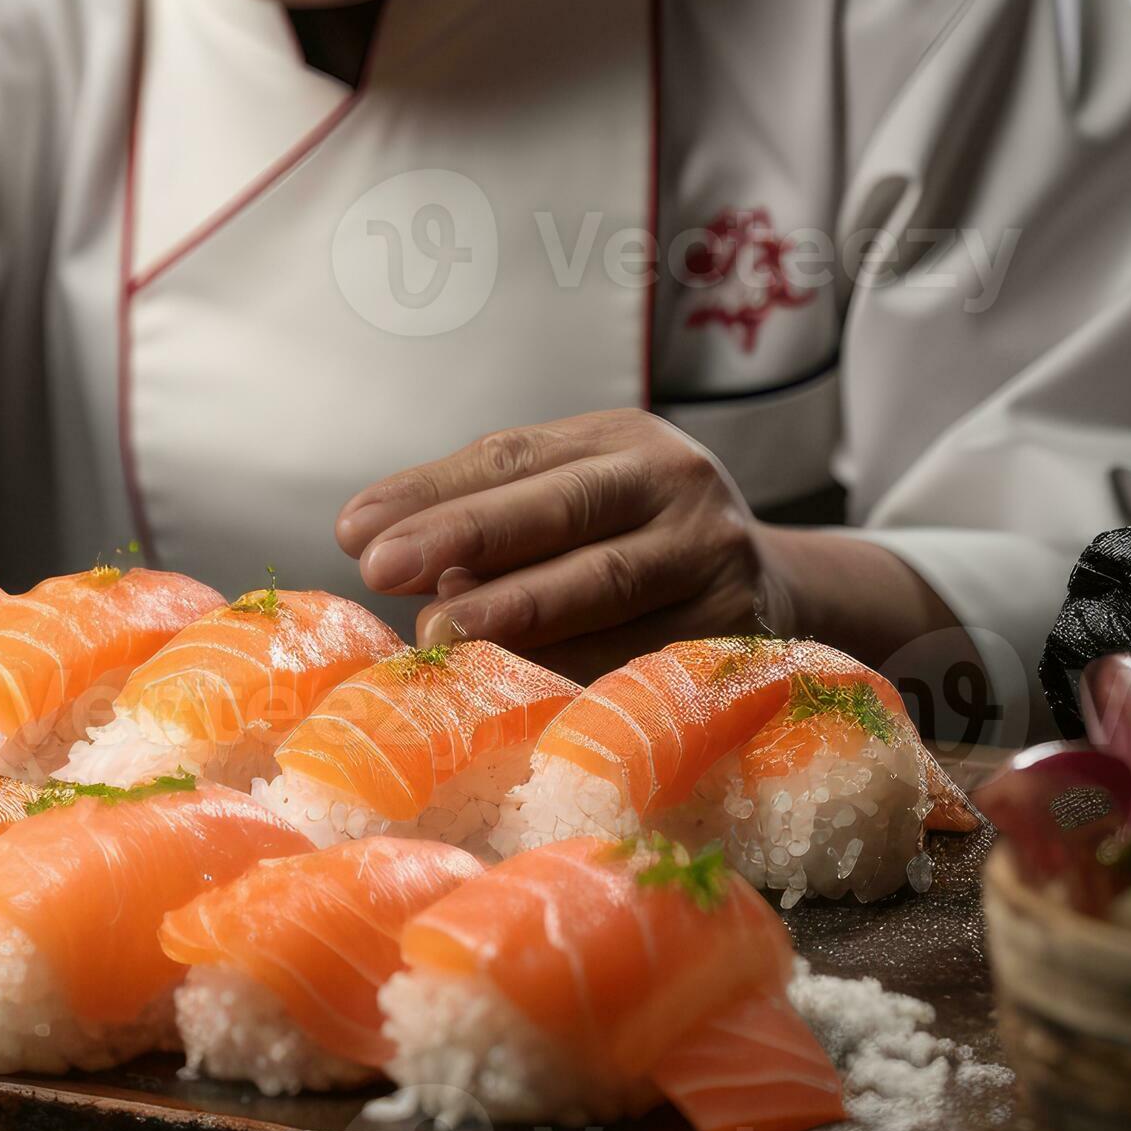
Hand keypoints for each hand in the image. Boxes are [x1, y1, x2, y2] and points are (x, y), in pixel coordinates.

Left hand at [336, 410, 792, 675]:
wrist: (777, 594)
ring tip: (440, 636)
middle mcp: (673, 483)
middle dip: (465, 536)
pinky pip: (644, 653)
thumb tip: (400, 565)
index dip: (428, 492)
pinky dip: (575, 670)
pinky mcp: (739, 627)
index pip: (510, 458)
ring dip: (515, 612)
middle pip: (560, 507)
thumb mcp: (578, 507)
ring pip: (606, 582)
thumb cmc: (636, 548)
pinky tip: (518, 690)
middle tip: (383, 569)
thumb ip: (496, 524)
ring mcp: (714, 555)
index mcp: (618, 440)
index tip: (352, 533)